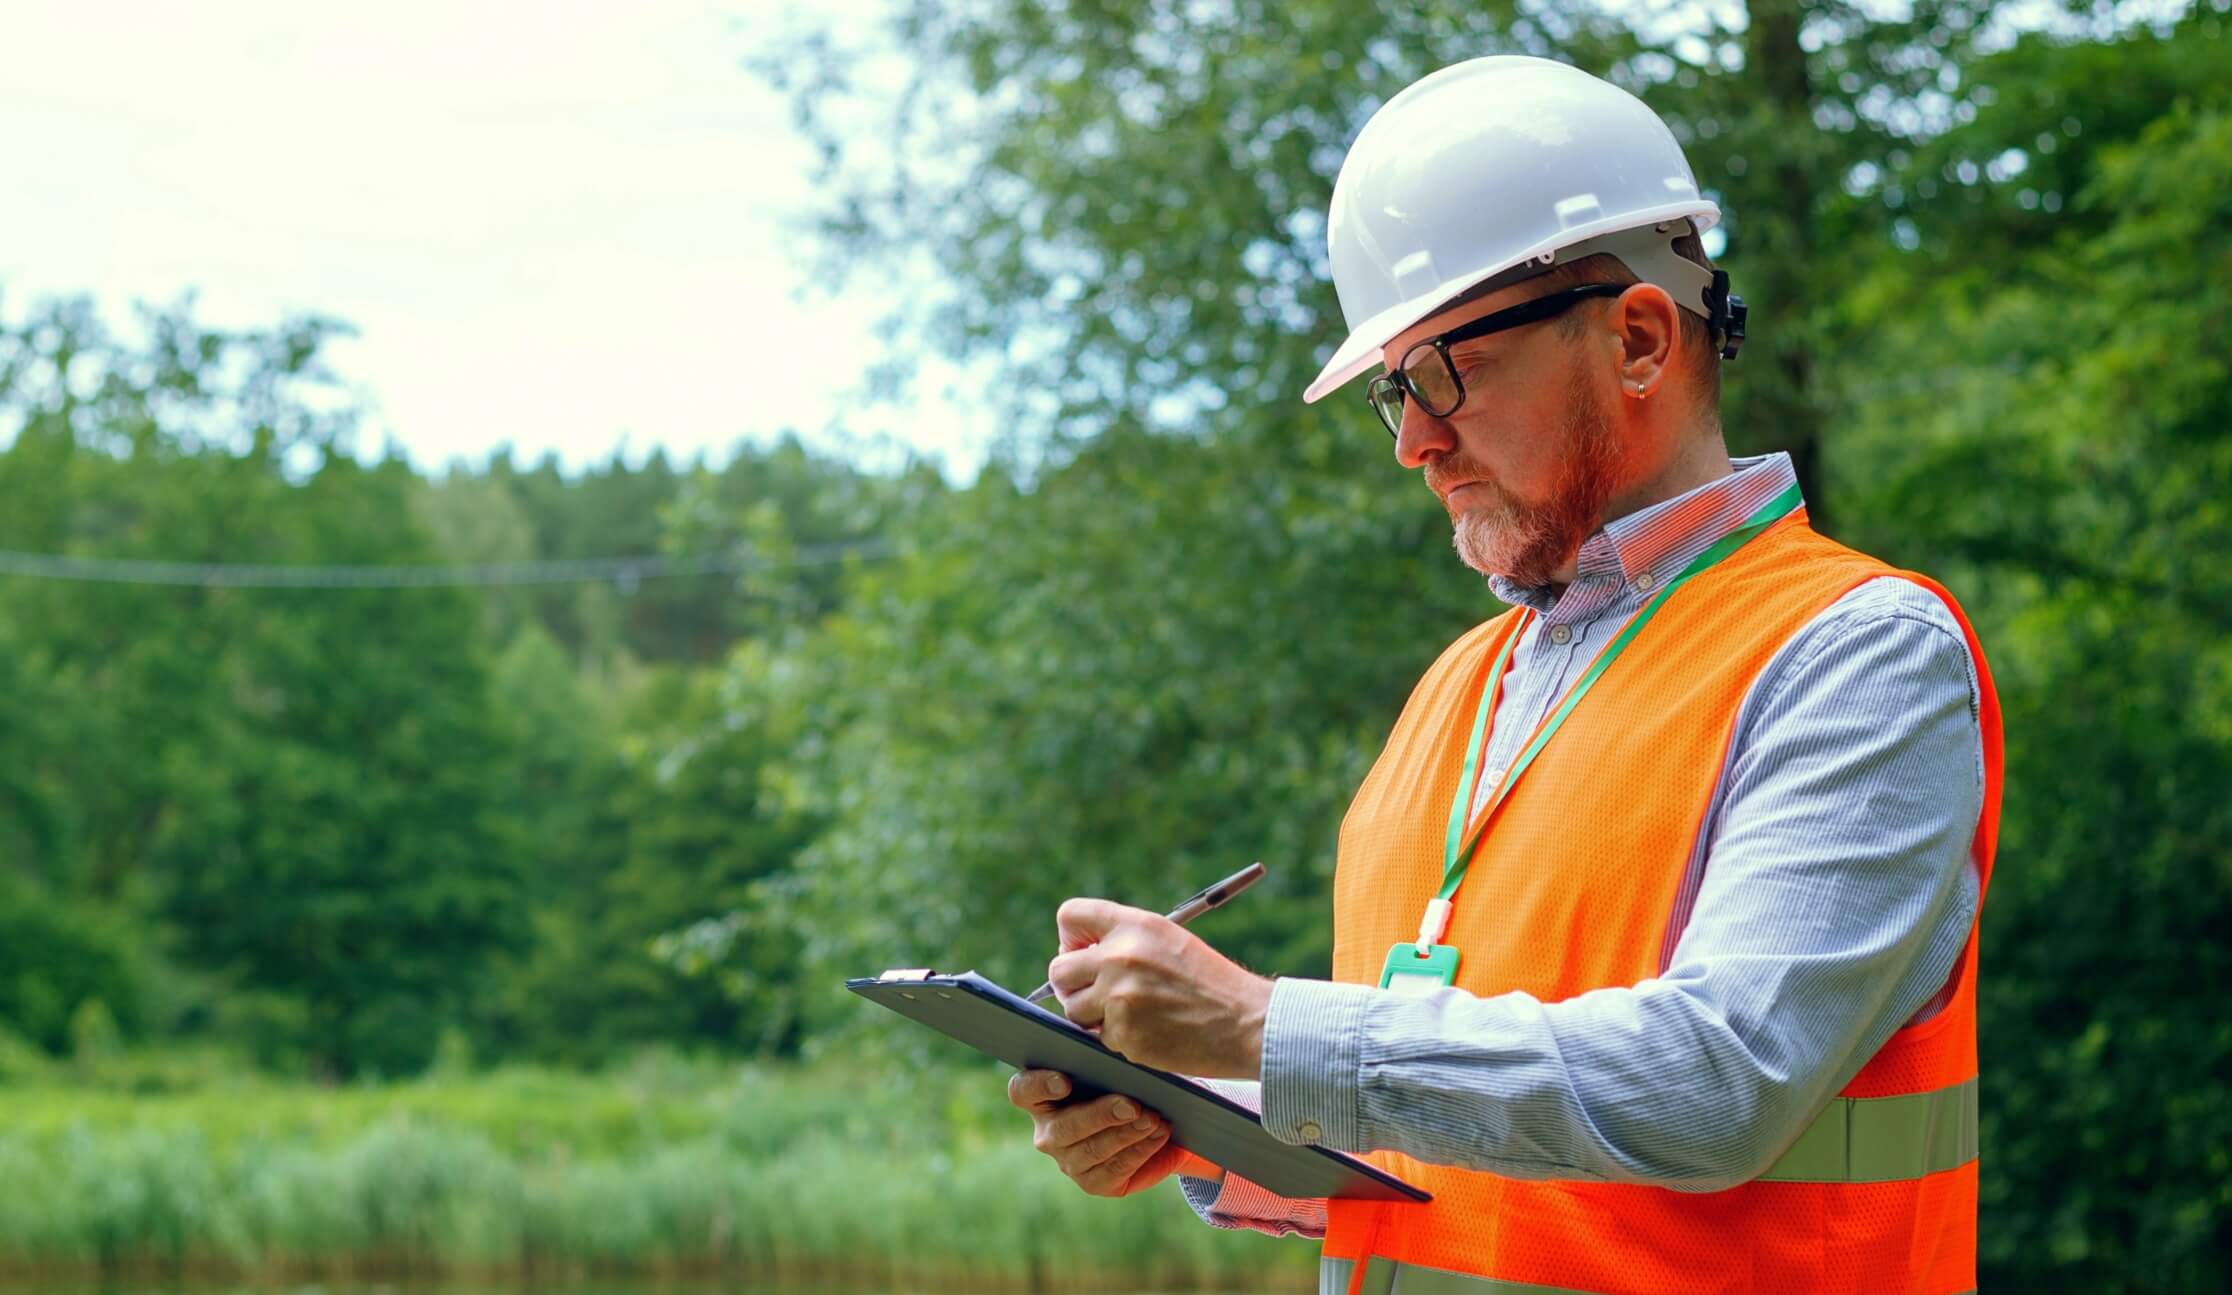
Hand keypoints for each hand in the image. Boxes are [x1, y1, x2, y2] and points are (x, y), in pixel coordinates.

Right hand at [1009, 1068, 1193, 1195]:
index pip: (1022, 1091)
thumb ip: (1102, 1050)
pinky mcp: (1092, 1182)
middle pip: (1062, 1128)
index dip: (1039, 1086)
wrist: (1155, 1121)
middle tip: (1132, 1105)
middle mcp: (1048, 1132)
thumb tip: (1110, 1033)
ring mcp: (1068, 1160)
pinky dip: (1139, 1151)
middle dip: (1099, 1115)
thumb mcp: (1112, 1063)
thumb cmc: (1125, 1081)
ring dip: (1125, 1134)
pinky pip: (1113, 1170)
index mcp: (1040, 1096)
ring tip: (1153, 1119)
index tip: (1065, 1081)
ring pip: (1091, 1151)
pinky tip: (1157, 1134)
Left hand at [1045, 897, 1272, 1078]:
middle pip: (1058, 969)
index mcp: (1135, 926)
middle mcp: (1121, 957)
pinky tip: (1148, 1031)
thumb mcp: (1169, 940)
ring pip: (1072, 1008)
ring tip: (1129, 1013)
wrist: (1246, 1022)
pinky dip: (1116, 1038)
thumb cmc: (1210, 982)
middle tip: (1099, 992)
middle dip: (1073, 984)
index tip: (1083, 954)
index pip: (1070, 915)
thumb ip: (1124, 941)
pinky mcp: (1123, 1034)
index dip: (1071, 938)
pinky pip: (1097, 1037)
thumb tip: (1077, 955)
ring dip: (1091, 1015)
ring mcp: (1119, 997)